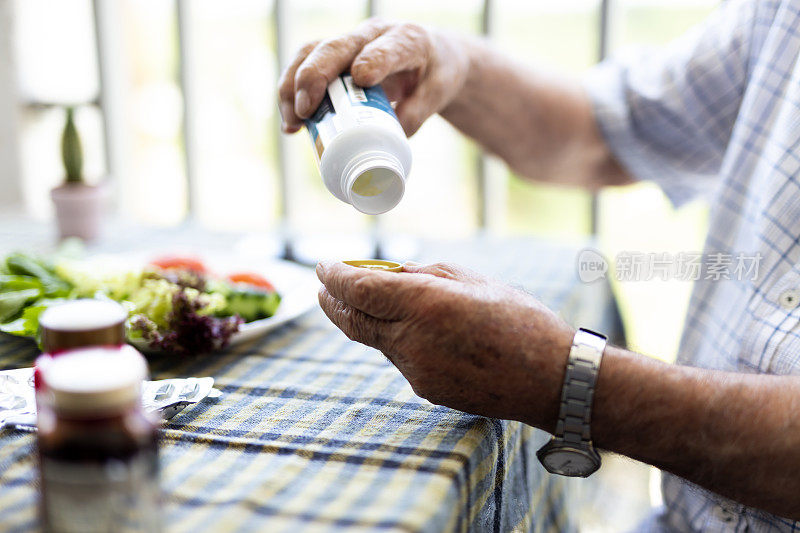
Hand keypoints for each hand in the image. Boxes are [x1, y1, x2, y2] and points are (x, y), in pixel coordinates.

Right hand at [278, 18, 469, 135]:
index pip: (387, 47)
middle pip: (335, 47)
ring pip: (311, 53)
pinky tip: (291, 125)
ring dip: (294, 86)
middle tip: (306, 110)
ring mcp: (350, 43)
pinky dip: (292, 93)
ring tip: (293, 122)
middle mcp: (373, 35)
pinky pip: (305, 66)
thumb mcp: (439, 92)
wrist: (433, 58)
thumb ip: (419, 111)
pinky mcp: (334, 58)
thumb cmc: (436, 74)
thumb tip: (391, 135)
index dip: (373, 60)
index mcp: (407, 40)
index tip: (362, 79)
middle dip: (314, 76)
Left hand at [316, 261, 574, 429]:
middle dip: (332, 301)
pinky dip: (394, 339)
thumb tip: (394, 275)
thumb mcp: (477, 282)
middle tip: (323, 286)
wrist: (551, 381)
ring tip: (369, 299)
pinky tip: (412, 329)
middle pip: (353, 320)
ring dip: (366, 318)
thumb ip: (428, 275)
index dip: (334, 276)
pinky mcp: (426, 390)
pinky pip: (398, 358)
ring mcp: (416, 370)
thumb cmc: (522, 322)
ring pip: (375, 340)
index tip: (323, 266)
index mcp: (425, 304)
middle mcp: (411, 340)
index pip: (358, 289)